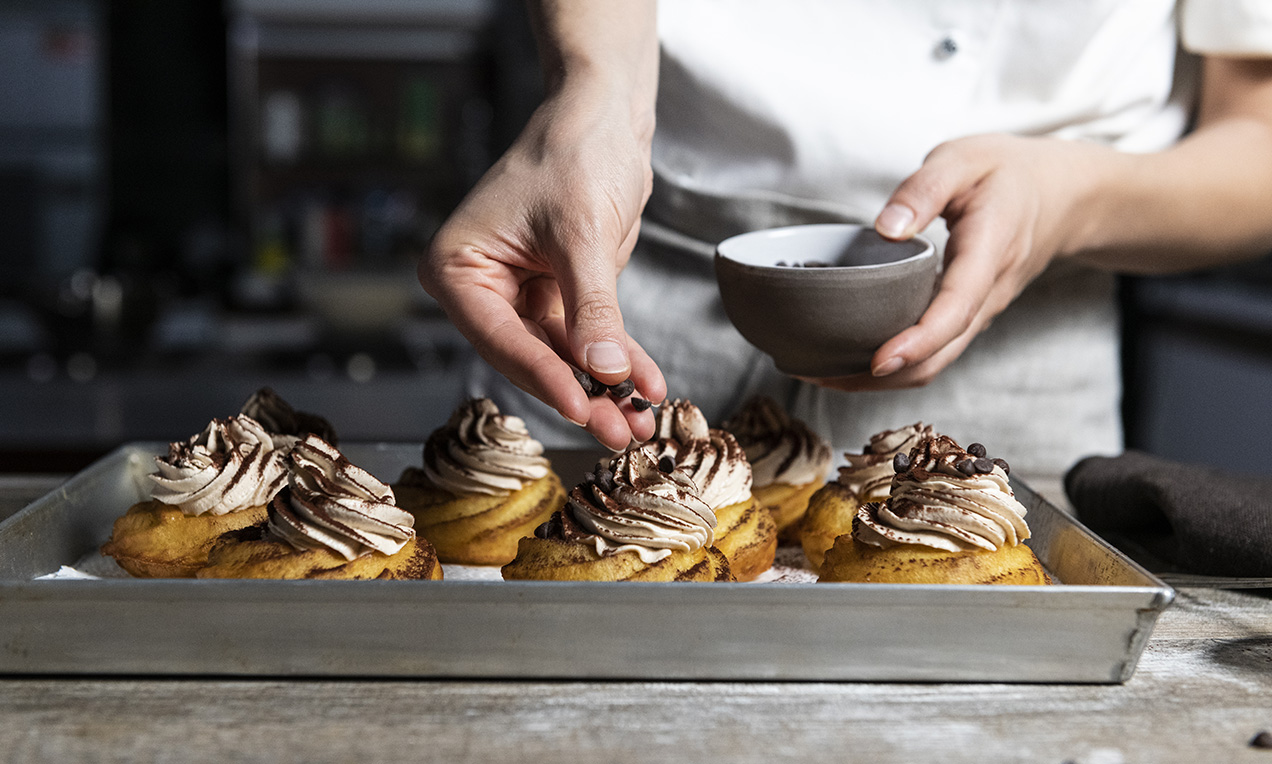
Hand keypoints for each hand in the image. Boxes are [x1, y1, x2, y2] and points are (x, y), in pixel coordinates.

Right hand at [418, 88, 665, 449]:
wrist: (603, 116)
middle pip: (532, 358)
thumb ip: (592, 308)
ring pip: (563, 358)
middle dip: (582, 393)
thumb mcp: (582, 234)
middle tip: (620, 430)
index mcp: (457, 268)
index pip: (502, 339)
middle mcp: (480, 288)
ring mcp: (519, 296)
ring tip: (642, 421)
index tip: (584, 408)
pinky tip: (648, 386)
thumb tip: (604, 373)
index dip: (547, 377)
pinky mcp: (556, 295)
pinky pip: (587, 339)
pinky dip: (619, 361)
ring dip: (605, 388)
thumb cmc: (574, 152)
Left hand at [804, 134, 1107, 391]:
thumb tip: (887, 227)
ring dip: (884, 378)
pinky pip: (937, 350)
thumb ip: (924, 189)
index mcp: (990, 252)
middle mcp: (988, 294)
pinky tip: (855, 355)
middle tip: (820, 374)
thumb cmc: (1009, 173)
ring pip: (937, 361)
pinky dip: (897, 362)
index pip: (956, 310)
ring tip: (823, 372)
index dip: (918, 341)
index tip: (877, 360)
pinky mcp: (969, 314)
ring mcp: (981, 310)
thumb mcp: (965, 159)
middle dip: (882, 377)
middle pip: (941, 355)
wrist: (1063, 195)